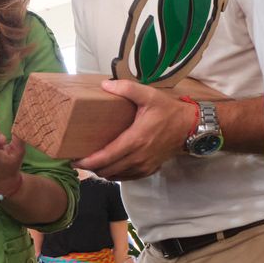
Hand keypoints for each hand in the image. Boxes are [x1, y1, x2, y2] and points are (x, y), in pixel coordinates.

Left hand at [76, 81, 196, 179]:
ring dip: (101, 171)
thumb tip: (105, 85)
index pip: (106, 157)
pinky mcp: (148, 170)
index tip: (73, 160)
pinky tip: (109, 164)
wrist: (190, 127)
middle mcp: (138, 157)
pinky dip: (114, 173)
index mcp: (135, 140)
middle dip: (90, 167)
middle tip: (78, 159)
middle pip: (106, 170)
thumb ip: (127, 88)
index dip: (87, 162)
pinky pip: (125, 177)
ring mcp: (143, 166)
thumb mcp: (149, 95)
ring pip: (115, 176)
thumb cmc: (168, 111)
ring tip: (91, 161)